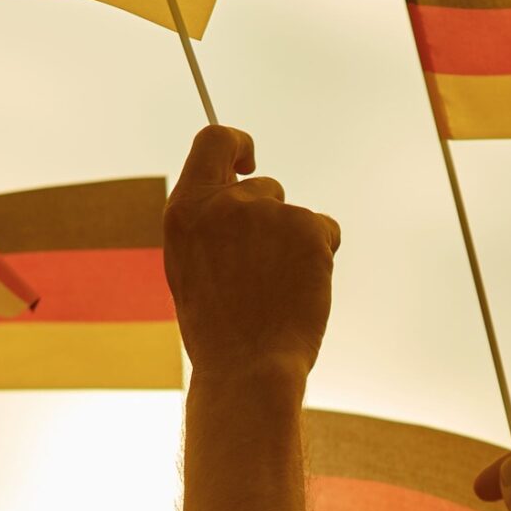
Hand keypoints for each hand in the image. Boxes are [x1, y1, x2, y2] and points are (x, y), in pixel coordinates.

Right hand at [162, 126, 337, 380]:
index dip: (237, 143)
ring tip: (276, 290)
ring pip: (296, 214)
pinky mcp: (309, 227)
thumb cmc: (217, 329)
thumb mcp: (191, 266)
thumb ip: (209, 224)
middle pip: (265, 186)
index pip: (213, 141)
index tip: (250, 159)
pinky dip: (319, 256)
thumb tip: (237, 196)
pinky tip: (301, 290)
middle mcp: (225, 203)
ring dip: (295, 243)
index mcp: (186, 210)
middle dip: (272, 220)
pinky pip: (324, 230)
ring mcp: (269, 213)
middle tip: (262, 272)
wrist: (248, 368)